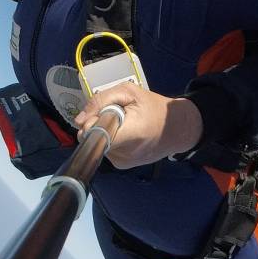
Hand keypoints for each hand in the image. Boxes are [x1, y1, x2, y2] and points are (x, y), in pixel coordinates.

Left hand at [73, 84, 203, 169]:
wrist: (178, 129)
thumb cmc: (154, 107)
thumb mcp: (129, 92)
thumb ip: (101, 101)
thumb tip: (79, 120)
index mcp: (130, 134)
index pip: (95, 137)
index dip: (91, 125)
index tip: (99, 115)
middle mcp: (124, 154)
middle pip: (94, 141)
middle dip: (97, 126)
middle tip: (114, 116)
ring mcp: (123, 163)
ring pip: (98, 145)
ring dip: (104, 133)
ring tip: (123, 124)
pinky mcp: (123, 166)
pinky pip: (106, 150)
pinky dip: (110, 140)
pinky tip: (125, 134)